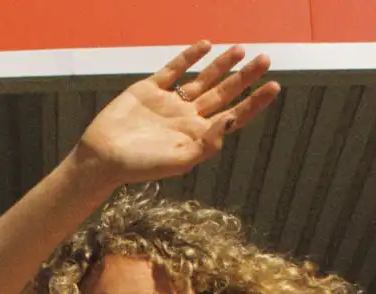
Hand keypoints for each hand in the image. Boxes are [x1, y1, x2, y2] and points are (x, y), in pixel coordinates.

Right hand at [74, 41, 279, 187]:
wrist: (102, 157)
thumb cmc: (138, 166)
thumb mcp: (177, 160)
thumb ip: (206, 144)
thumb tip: (230, 121)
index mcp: (196, 136)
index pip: (232, 116)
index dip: (254, 102)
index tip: (273, 86)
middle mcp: (186, 118)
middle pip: (223, 94)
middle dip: (244, 77)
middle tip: (266, 58)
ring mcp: (168, 102)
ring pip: (202, 79)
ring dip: (222, 65)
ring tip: (241, 50)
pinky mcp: (149, 89)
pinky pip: (174, 70)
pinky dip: (189, 57)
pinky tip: (205, 45)